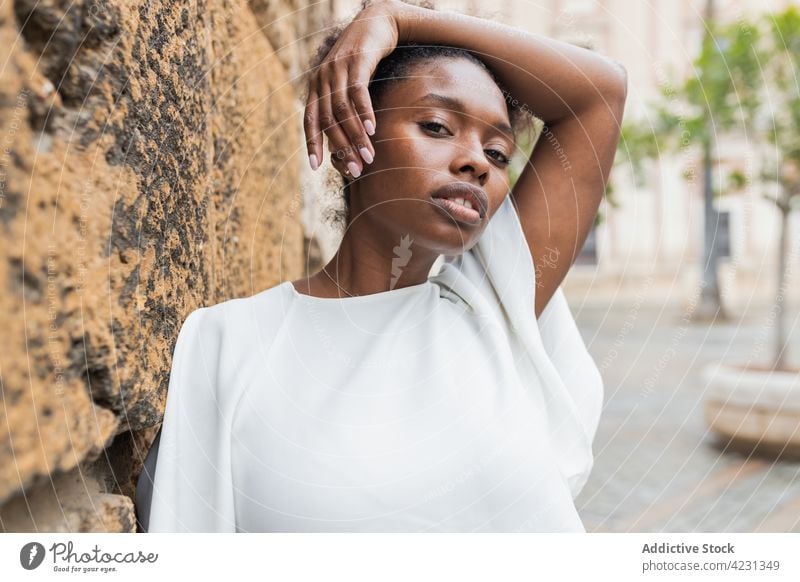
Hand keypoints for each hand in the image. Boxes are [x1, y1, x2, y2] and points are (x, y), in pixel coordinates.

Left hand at [303, 0, 402, 178]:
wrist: (378, 22)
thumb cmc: (364, 59)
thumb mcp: (348, 81)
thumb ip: (342, 104)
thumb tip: (345, 137)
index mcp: (316, 85)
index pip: (309, 120)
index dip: (312, 143)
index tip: (316, 166)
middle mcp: (322, 77)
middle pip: (327, 120)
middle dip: (340, 147)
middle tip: (354, 169)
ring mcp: (338, 68)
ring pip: (342, 110)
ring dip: (355, 136)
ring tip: (368, 156)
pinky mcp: (357, 61)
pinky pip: (358, 92)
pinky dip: (364, 112)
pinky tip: (372, 129)